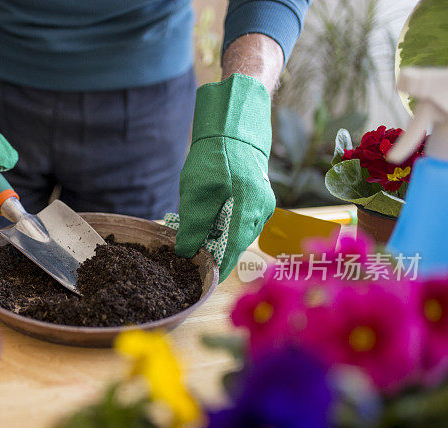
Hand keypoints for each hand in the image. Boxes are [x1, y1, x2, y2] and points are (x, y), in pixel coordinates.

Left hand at [175, 73, 275, 279]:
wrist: (234, 127)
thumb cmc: (215, 156)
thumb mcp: (196, 191)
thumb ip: (193, 225)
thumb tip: (185, 253)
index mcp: (247, 213)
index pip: (230, 255)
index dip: (214, 271)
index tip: (199, 281)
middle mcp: (260, 214)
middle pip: (234, 247)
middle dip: (212, 254)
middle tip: (189, 258)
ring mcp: (263, 208)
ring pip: (236, 235)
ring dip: (216, 240)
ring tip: (194, 240)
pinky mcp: (258, 201)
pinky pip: (240, 223)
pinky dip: (223, 227)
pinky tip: (207, 222)